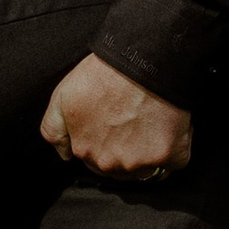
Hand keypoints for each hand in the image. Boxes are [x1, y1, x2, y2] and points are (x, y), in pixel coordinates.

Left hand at [40, 52, 191, 176]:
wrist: (143, 59)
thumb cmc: (105, 73)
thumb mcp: (63, 96)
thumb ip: (54, 129)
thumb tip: (65, 155)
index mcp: (85, 150)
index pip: (94, 161)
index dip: (106, 142)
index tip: (115, 124)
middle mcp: (110, 163)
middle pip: (120, 168)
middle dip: (126, 150)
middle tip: (133, 120)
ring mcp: (140, 163)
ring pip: (146, 169)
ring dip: (149, 152)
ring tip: (151, 121)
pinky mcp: (168, 156)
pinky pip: (174, 162)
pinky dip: (174, 149)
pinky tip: (169, 127)